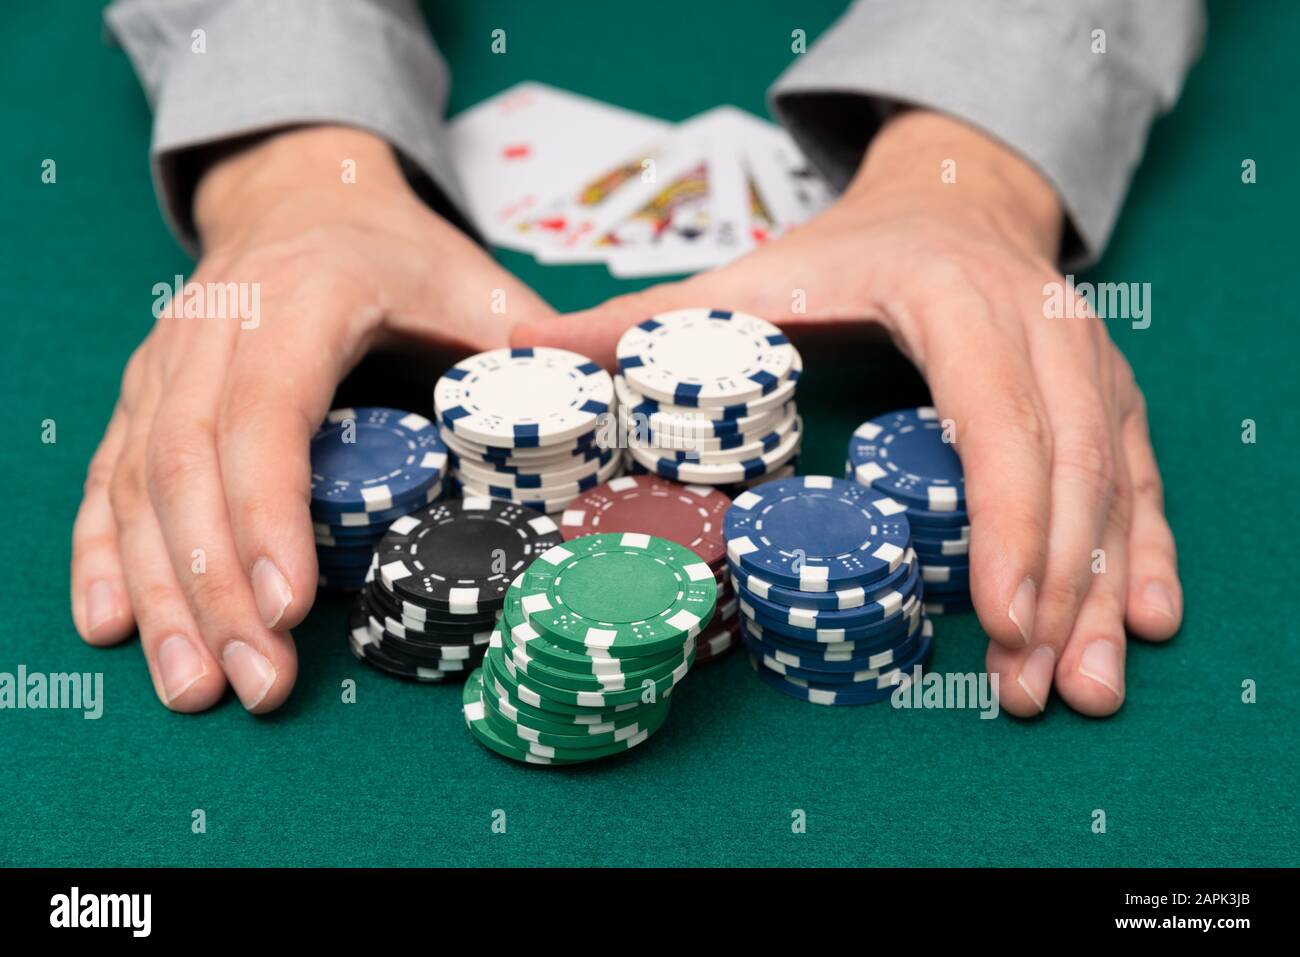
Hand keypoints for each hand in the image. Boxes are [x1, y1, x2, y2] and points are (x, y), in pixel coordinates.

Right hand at [71, 125, 554, 712]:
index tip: (289, 606)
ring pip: (140, 483)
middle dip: (217, 586)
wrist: (307, 197)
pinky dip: (102, 556)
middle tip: (253, 681)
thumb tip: (598, 407)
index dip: (271, 513)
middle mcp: (215, 329)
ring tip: (193, 685)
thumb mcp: (475, 283)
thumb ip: (530, 347)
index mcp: (302, 297)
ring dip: (161, 592)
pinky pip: (108, 477)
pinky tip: (109, 625)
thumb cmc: (400, 253)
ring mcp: (165, 363)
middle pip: (192, 465)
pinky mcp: (143, 395)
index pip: (269, 413)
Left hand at [514, 111, 1181, 717]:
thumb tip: (527, 345)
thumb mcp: (754, 272)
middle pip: (1072, 465)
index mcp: (956, 297)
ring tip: (1084, 690)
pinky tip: (1143, 621)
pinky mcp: (1110, 398)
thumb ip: (647, 318)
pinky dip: (1144, 553)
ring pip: (1119, 484)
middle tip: (1029, 685)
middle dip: (1055, 583)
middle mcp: (1043, 330)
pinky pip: (1144, 480)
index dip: (1005, 513)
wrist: (950, 202)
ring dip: (1104, 591)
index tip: (996, 612)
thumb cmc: (848, 253)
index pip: (995, 412)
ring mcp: (1090, 366)